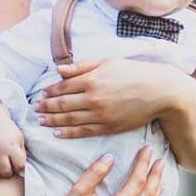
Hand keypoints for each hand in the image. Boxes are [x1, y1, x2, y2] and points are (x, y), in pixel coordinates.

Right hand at [0, 99, 25, 178]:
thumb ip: (21, 153)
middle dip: (6, 172)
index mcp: (11, 146)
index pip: (19, 166)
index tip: (16, 164)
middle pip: (4, 172)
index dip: (19, 167)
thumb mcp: (19, 138)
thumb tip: (22, 170)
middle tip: (5, 167)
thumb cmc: (7, 131)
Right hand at [25, 146, 164, 195]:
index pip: (137, 181)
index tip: (147, 149)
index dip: (143, 163)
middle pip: (149, 195)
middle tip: (161, 161)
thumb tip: (110, 157)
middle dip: (156, 176)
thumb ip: (95, 173)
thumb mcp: (78, 192)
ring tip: (160, 178)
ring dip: (156, 192)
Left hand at [36, 59, 184, 138]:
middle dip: (46, 107)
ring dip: (52, 120)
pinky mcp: (108, 127)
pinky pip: (83, 132)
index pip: (63, 87)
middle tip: (35, 109)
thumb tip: (59, 70)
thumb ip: (81, 66)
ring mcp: (100, 115)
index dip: (49, 92)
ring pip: (69, 120)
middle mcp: (93, 98)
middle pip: (62, 105)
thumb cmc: (134, 72)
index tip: (41, 94)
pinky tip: (57, 132)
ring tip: (41, 120)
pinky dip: (68, 133)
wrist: (159, 91)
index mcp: (91, 80)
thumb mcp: (107, 62)